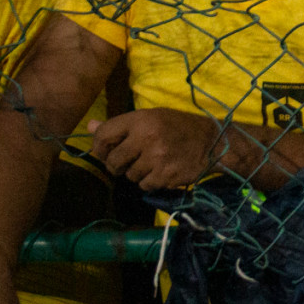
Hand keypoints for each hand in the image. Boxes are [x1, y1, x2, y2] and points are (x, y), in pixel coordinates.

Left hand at [88, 109, 221, 190]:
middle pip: (113, 161)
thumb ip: (122, 125)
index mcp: (141, 119)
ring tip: (154, 163)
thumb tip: (89, 127)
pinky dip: (151, 182)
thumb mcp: (153, 118)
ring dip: (138, 173)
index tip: (105, 152)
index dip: (99, 147)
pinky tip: (163, 171)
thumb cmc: (180, 127)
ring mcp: (156, 158)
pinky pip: (144, 185)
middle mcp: (146, 137)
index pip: (104, 135)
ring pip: (129, 176)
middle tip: (130, 161)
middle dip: (117, 165)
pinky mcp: (165, 175)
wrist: (214, 142)